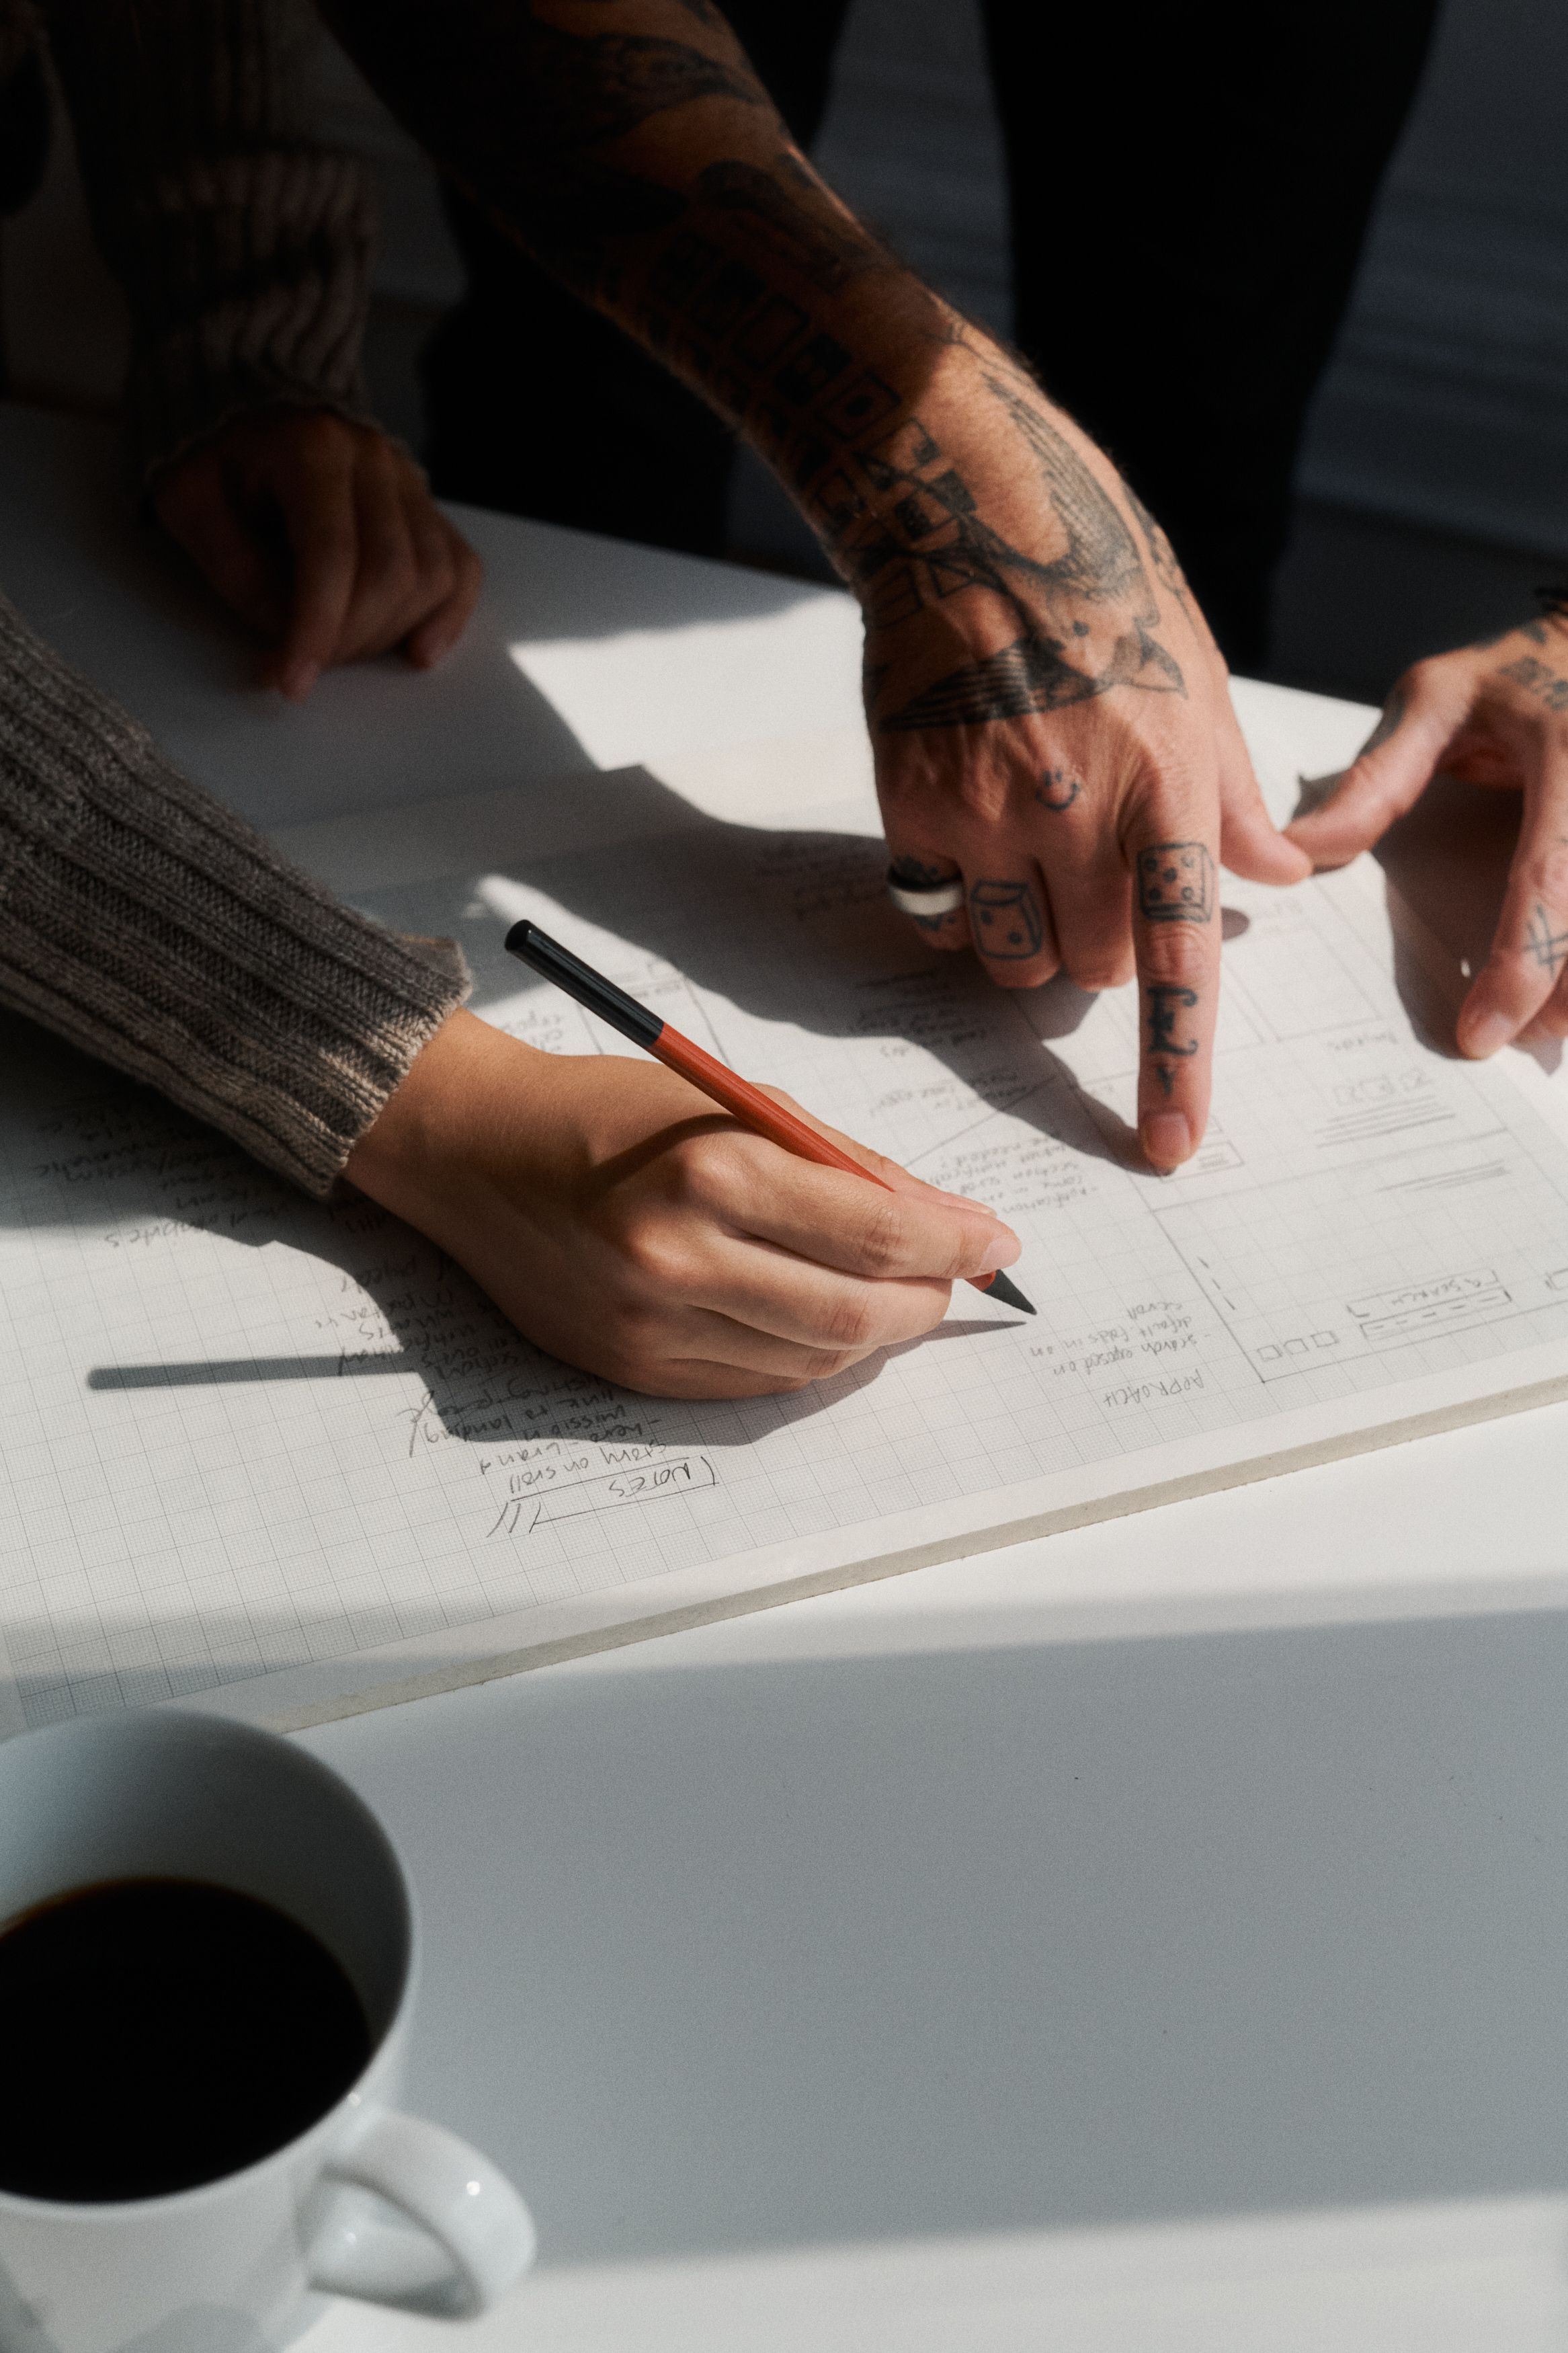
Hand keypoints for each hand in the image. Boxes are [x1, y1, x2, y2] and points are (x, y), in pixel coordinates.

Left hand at [152, 409, 481, 698]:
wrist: (245, 390)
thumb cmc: (213, 452)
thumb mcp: (190, 501)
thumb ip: (235, 569)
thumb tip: (288, 639)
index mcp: (310, 447)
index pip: (332, 554)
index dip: (316, 629)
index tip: (292, 681)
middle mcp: (373, 457)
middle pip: (392, 572)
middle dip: (349, 638)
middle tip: (305, 663)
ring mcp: (407, 479)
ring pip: (433, 575)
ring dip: (390, 632)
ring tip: (341, 647)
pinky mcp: (424, 502)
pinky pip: (460, 566)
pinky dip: (448, 614)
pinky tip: (419, 649)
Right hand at [343, 1010, 1020, 1399]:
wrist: (476, 1152)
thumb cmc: (613, 1111)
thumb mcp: (737, 1106)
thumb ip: (844, 1165)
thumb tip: (947, 1220)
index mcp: (711, 1174)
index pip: (873, 1232)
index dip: (953, 1245)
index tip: (996, 1244)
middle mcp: (678, 1260)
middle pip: (853, 1318)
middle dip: (925, 1304)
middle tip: (954, 1280)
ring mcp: (649, 1327)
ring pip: (809, 1364)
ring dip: (871, 1337)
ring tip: (890, 1295)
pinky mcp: (627, 1369)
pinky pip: (750, 1383)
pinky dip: (805, 1359)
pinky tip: (818, 1320)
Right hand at [829, 327, 1309, 1172]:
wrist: (971, 516)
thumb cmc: (1107, 594)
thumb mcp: (1202, 686)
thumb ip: (1238, 799)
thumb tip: (1281, 877)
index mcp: (1167, 789)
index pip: (1178, 959)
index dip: (1173, 1066)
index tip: (1168, 1148)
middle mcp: (1075, 814)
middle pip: (1091, 969)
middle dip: (1103, 949)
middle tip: (1096, 876)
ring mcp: (984, 817)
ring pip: (1012, 961)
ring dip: (1030, 940)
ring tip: (1033, 859)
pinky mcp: (912, 808)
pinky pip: (942, 914)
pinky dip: (962, 903)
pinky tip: (971, 831)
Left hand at [1286, 616, 1567, 1053]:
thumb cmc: (1514, 673)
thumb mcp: (1440, 700)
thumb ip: (1379, 777)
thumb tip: (1302, 851)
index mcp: (1567, 750)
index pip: (1548, 876)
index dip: (1522, 961)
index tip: (1482, 1033)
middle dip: (1566, 992)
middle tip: (1522, 1043)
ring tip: (1551, 1026)